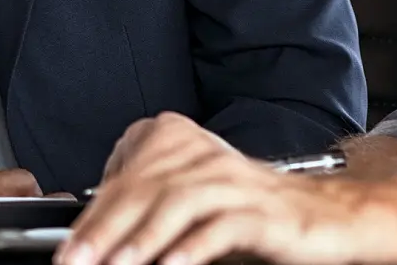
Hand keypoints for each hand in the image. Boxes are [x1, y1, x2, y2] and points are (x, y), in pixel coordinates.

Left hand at [60, 114, 395, 264]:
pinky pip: (221, 227)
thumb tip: (94, 237)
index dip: (91, 218)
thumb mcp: (194, 203)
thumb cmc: (255, 215)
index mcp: (182, 144)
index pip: (124, 179)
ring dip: (139, 240)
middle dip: (102, 232)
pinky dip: (192, 249)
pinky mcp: (263, 213)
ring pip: (176, 203)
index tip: (67, 250)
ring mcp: (235, 182)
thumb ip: (149, 206)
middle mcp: (205, 156)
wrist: (328, 218)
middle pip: (142, 189)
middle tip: (74, 262)